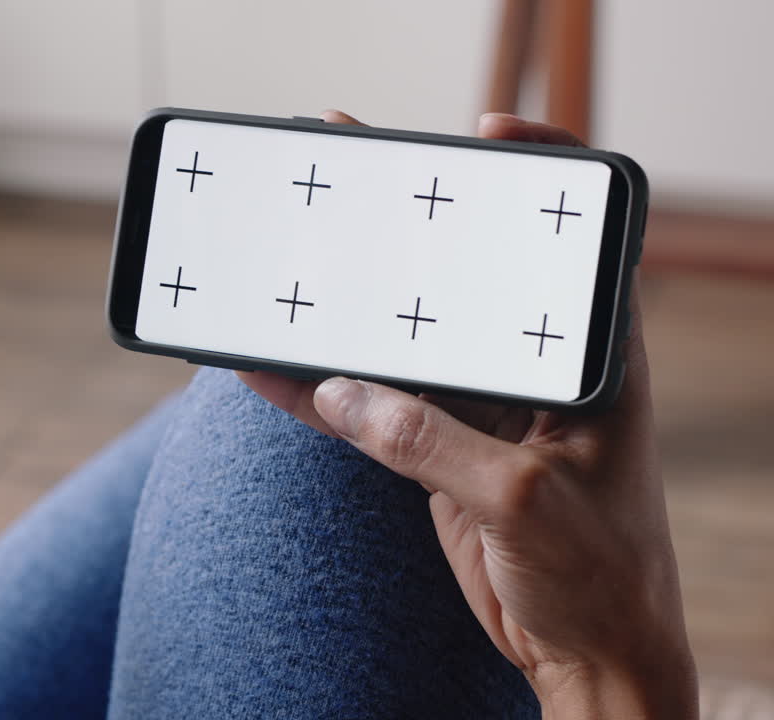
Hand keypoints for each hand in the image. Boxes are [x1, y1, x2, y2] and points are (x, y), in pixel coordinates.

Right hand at [240, 111, 696, 718]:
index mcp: (589, 360)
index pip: (571, 245)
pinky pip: (368, 409)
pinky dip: (318, 395)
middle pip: (464, 280)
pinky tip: (266, 372)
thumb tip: (346, 395)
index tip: (484, 135)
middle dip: (408, 233)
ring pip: (402, 346)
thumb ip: (433, 444)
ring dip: (347, 315)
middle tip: (349, 184)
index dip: (540, 176)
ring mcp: (482, 411)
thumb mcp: (525, 501)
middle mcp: (534, 371)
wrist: (586, 653)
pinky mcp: (438, 451)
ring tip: (288, 267)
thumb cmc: (603, 573)